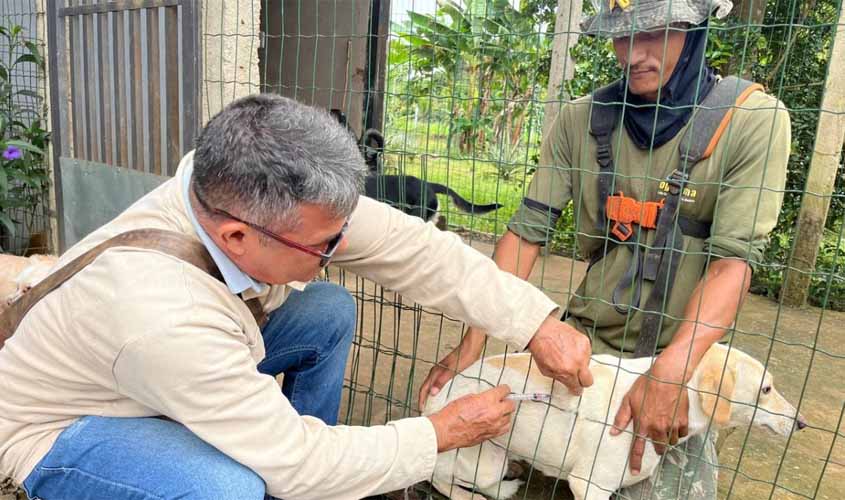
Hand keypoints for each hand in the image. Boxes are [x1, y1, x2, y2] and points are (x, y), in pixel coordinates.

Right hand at [418, 329, 485, 409]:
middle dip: (425, 400)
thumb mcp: (453, 371)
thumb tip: (432, 393)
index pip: (424, 388)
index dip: (422, 400)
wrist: (471, 347)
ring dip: (431, 396)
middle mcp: (436, 372)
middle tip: (427, 411)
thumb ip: (441, 381)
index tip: (422, 410)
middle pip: (426, 388)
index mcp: (435, 372)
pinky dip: (438, 391)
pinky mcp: (447, 371)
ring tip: (434, 406)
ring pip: (432, 386)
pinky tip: (443, 396)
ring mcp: (441, 371)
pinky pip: (438, 383)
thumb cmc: (464, 357)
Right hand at [427, 385, 514, 451]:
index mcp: (488, 400)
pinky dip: (502, 424)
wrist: (446, 430)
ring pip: (509, 418)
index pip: (505, 391)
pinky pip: (504, 429)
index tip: (503, 390)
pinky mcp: (491, 435)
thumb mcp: (467, 398)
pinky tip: (497, 422)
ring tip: (499, 412)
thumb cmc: (452, 415)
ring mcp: (494, 425)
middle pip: (511, 405)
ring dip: (505, 414)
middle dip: (507, 401)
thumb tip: (487, 398)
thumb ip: (481, 397)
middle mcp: (494, 413)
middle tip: (502, 400)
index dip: (504, 389)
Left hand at [526, 315, 592, 394]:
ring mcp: (583, 351)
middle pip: (589, 381)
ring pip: (588, 366)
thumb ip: (560, 378)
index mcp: (567, 372)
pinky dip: (580, 354)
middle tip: (576, 378)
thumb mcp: (546, 370)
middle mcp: (577, 362)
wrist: (541, 330)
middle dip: (582, 382)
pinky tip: (570, 349)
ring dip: (580, 365)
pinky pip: (587, 354)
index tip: (575, 388)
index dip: (575, 389)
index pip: (577, 388)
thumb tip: (568, 383)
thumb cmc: (540, 348)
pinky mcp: (585, 341)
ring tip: (568, 357)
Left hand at [610, 352, 689, 474]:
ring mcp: (671, 425)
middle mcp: (657, 428)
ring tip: (665, 426)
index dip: (636, 462)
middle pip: (659, 447)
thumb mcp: (629, 399)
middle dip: (657, 446)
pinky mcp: (682, 421)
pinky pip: (681, 433)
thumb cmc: (646, 385)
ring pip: (671, 441)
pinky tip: (674, 421)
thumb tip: (613, 432)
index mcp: (642, 424)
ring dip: (667, 438)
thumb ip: (621, 417)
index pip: (638, 448)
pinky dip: (678, 431)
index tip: (635, 472)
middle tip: (656, 437)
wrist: (668, 376)